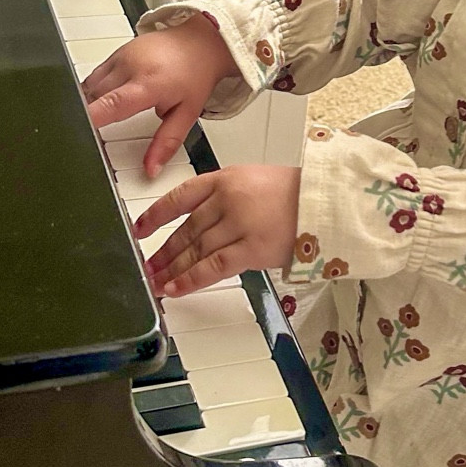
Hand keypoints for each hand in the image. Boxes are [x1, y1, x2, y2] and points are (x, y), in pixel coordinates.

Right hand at [82, 16, 238, 173]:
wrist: (199, 42)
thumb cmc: (195, 75)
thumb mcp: (187, 115)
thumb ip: (167, 143)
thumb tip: (151, 169)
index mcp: (149, 85)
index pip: (113, 103)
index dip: (92, 117)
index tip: (79, 130)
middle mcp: (130, 68)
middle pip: (95, 98)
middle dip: (90, 119)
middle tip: (94, 138)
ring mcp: (120, 58)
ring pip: (90, 87)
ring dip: (89, 105)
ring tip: (100, 119)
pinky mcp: (114, 54)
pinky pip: (94, 77)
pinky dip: (92, 92)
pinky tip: (104, 101)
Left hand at [137, 165, 301, 296]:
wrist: (326, 202)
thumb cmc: (294, 194)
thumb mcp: (253, 180)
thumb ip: (224, 196)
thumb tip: (197, 223)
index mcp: (225, 178)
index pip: (180, 196)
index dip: (156, 215)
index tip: (140, 229)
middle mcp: (227, 199)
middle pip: (186, 229)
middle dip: (163, 250)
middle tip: (148, 264)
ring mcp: (238, 224)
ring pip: (196, 250)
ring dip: (173, 268)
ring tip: (157, 280)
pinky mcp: (251, 249)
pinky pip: (213, 268)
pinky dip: (190, 280)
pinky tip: (175, 288)